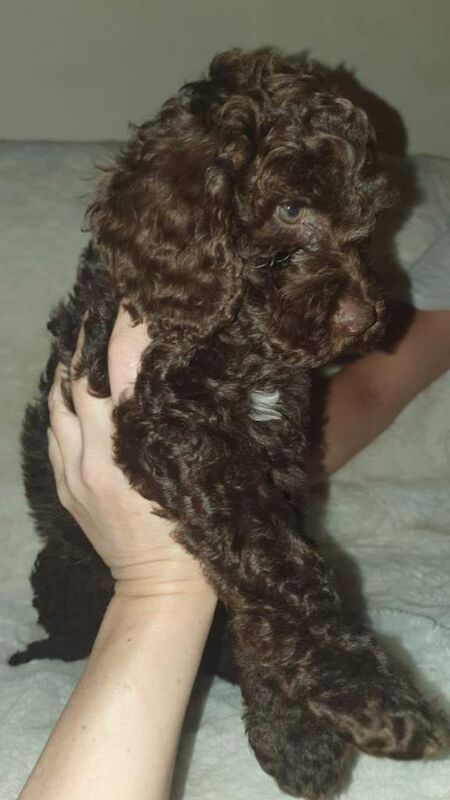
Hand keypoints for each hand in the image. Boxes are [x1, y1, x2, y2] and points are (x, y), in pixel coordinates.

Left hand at [47, 307, 211, 597]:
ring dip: (69, 363)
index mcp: (138, 445)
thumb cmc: (199, 530)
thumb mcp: (212, 472)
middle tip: (103, 305)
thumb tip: (197, 369)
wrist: (159, 589)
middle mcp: (97, 452)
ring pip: (57, 399)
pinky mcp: (63, 484)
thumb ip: (202, 420)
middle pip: (81, 374)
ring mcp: (73, 469)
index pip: (123, 365)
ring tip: (82, 335)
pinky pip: (52, 429)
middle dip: (91, 333)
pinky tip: (71, 383)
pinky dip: (59, 399)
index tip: (136, 297)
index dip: (128, 325)